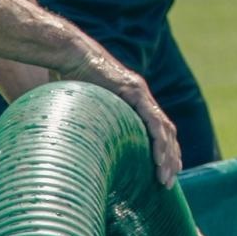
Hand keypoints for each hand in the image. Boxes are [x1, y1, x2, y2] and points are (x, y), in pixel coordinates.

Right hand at [57, 44, 181, 187]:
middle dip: (169, 158)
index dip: (162, 151)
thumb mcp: (80, 108)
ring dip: (167, 154)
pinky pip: (151, 119)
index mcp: (131, 103)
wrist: (68, 53)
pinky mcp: (133, 91)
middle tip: (168, 182)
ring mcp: (139, 93)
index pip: (155, 130)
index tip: (164, 172)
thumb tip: (70, 148)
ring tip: (166, 176)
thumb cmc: (67, 79)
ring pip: (163, 129)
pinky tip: (160, 157)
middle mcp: (141, 98)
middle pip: (165, 132)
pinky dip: (158, 140)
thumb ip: (86, 124)